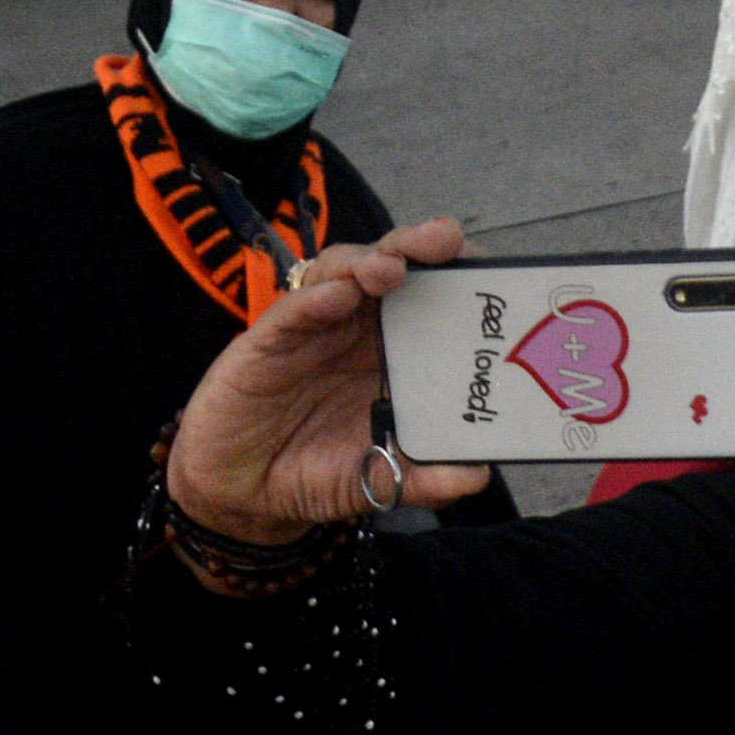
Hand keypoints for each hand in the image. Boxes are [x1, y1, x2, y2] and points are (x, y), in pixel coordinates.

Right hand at [165, 219, 491, 555]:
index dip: (455, 271)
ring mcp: (312, 328)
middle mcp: (357, 327)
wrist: (246, 493)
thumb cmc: (318, 469)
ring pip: (342, 272)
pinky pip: (292, 309)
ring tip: (392, 268)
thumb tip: (477, 477)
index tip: (487, 265)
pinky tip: (339, 295)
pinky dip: (316, 297)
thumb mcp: (381, 479)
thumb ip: (426, 478)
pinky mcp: (266, 341)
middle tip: (445, 241)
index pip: (431, 294)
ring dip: (369, 261)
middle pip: (392, 266)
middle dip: (419, 246)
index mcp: (395, 349)